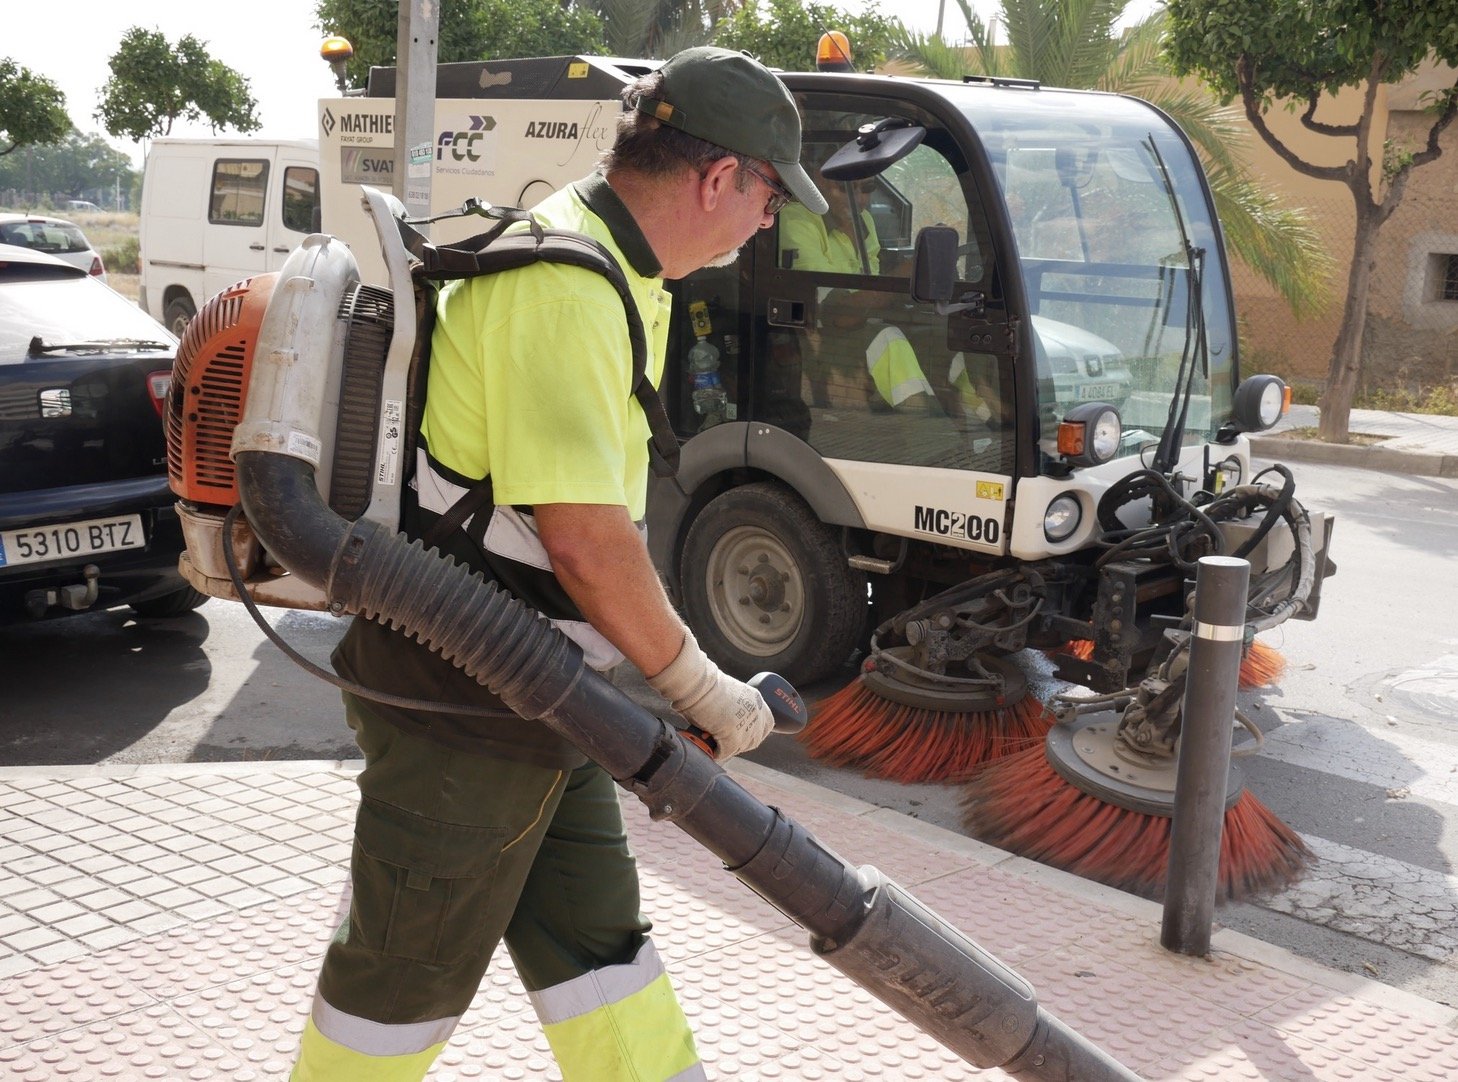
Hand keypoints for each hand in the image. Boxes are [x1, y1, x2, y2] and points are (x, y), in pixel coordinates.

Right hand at [646, 632, 773, 760]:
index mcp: (755, 699)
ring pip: (741, 747)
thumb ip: (734, 707)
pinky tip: (710, 748)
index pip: (767, 723)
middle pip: (755, 739)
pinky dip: (718, 753)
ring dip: (728, 748)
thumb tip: (726, 722)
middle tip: (725, 741)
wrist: (697, 684)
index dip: (755, 732)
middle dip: (741, 743)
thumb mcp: (728, 694)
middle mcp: (755, 713)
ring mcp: (746, 726)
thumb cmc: (704, 686)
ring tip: (715, 744)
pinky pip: (727, 752)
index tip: (744, 735)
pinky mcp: (734, 736)